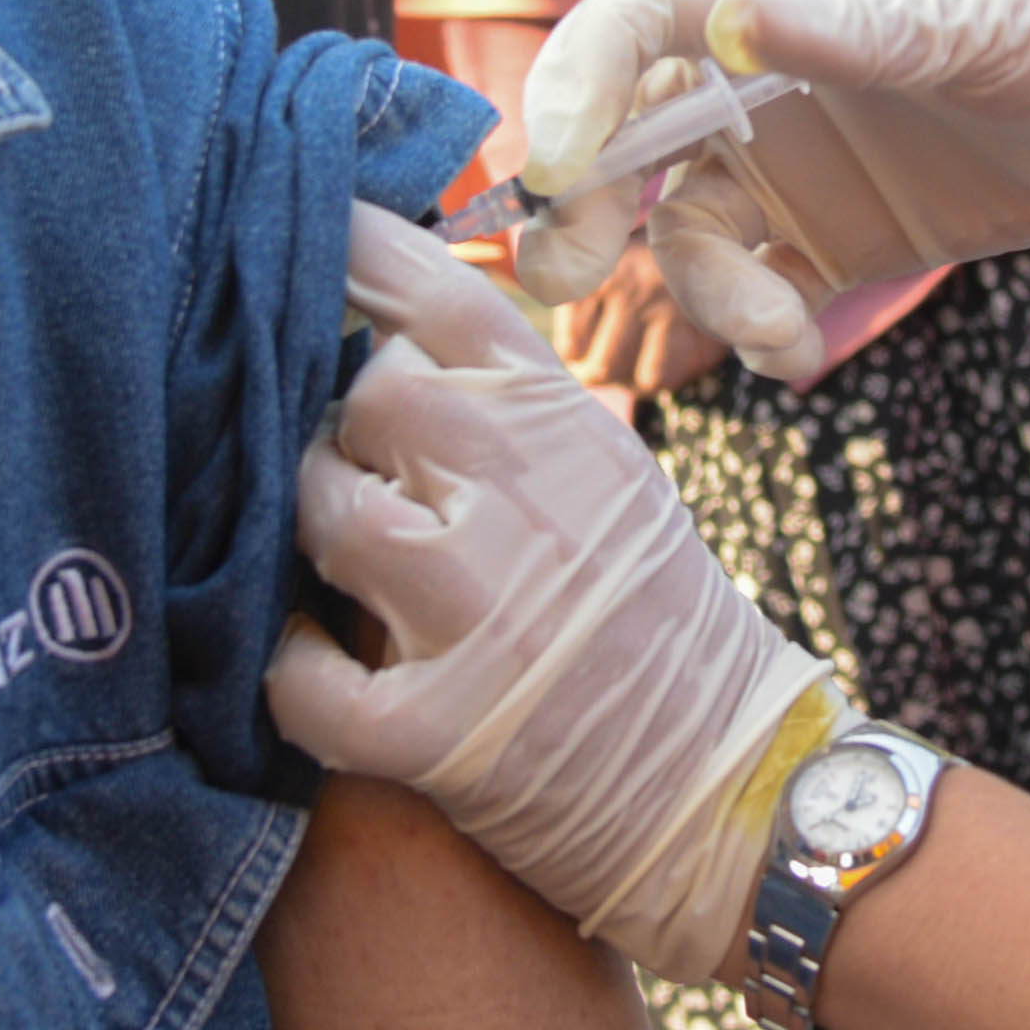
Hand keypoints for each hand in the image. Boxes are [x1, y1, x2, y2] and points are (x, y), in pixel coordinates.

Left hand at [275, 208, 844, 981]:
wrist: (735, 792)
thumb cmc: (656, 623)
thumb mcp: (608, 476)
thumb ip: (507, 404)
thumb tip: (371, 333)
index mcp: (566, 423)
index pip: (434, 291)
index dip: (348, 251)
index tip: (295, 237)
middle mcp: (523, 496)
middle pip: (361, 393)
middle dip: (342, 431)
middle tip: (367, 481)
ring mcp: (479, 612)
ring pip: (322, 512)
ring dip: (317, 542)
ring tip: (353, 575)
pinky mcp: (437, 732)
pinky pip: (301, 679)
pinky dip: (294, 675)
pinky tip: (320, 668)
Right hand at [507, 0, 1029, 380]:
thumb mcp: (978, 14)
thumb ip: (856, 29)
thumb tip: (730, 15)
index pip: (643, 11)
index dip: (579, 74)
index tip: (553, 158)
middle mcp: (772, 70)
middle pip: (631, 126)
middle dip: (587, 199)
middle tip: (565, 269)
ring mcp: (801, 154)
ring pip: (690, 223)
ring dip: (702, 286)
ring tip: (774, 331)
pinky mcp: (839, 228)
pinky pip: (759, 279)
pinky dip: (757, 323)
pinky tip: (799, 352)